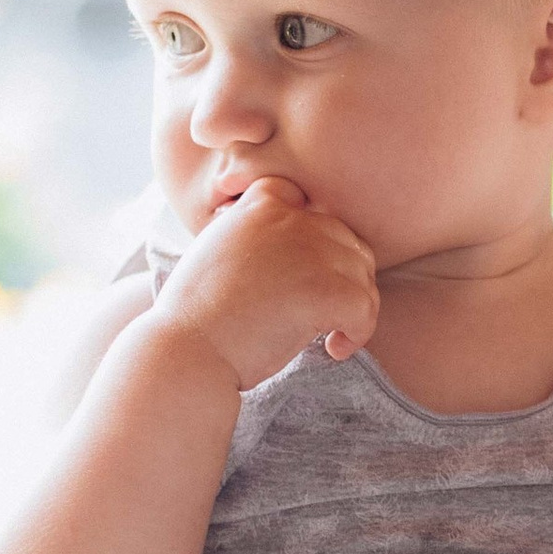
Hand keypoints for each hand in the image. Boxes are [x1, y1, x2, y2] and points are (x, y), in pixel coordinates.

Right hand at [151, 177, 379, 391]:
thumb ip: (257, 237)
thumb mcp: (219, 250)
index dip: (318, 242)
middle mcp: (290, 219)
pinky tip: (335, 349)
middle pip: (345, 240)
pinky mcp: (324, 290)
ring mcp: (309, 251)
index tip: (304, 278)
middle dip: (342, 278)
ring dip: (355, 306)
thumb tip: (296, 255)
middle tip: (324, 314)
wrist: (187, 349)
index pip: (311, 205)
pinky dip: (359, 332)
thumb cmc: (198, 315)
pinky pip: (365, 306)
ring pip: (362, 274)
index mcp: (262, 204)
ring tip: (332, 334)